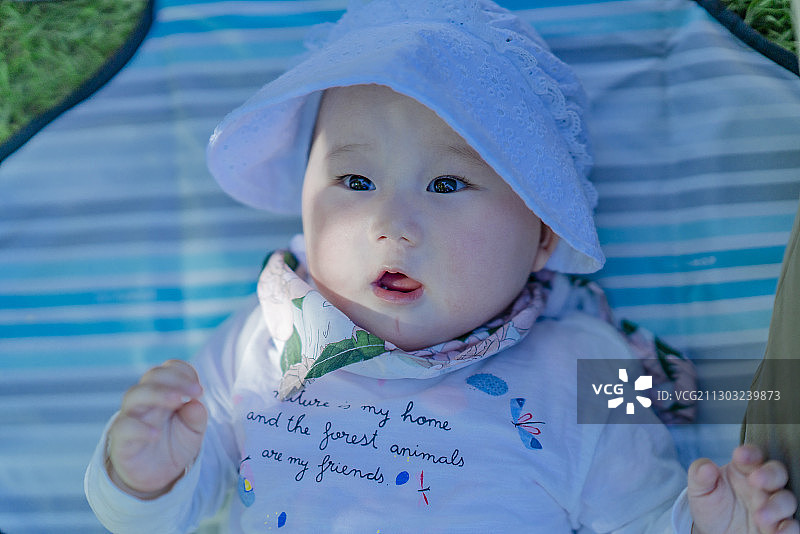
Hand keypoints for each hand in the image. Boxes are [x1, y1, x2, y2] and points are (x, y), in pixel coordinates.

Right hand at [106, 359, 206, 498]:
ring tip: (178, 401)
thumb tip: (197, 404)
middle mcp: (146, 400)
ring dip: (158, 393)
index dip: (184, 373)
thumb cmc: (174, 444)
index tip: (199, 389)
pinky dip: (140, 428)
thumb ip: (197, 418)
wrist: (155, 475)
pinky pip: (123, 427)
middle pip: (152, 376)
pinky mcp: (121, 439)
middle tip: (197, 392)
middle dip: (176, 379)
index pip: (170, 369)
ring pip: (135, 394)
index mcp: (164, 392)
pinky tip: (156, 434)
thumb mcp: (193, 432)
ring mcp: (131, 417)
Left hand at [688, 444, 798, 533]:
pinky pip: (792, 525)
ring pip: (786, 499)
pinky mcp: (779, 526)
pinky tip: (777, 531)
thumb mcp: (700, 490)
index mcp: (744, 469)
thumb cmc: (711, 505)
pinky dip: (788, 529)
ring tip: (759, 516)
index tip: (740, 455)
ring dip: (776, 506)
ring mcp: (773, 505)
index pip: (752, 455)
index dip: (749, 453)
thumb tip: (706, 467)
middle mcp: (763, 485)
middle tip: (756, 480)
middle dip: (769, 474)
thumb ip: (700, 475)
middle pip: (776, 472)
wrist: (715, 532)